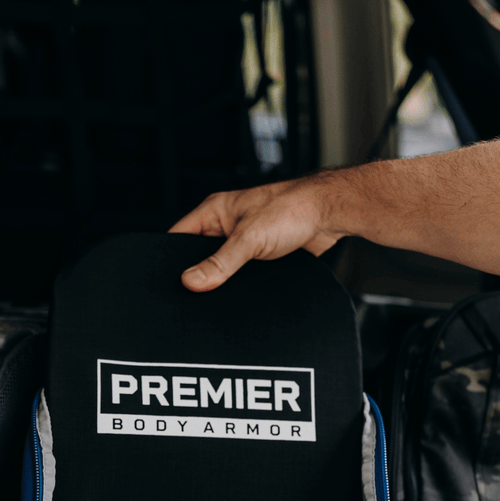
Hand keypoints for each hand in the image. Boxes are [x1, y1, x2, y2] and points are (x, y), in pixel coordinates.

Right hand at [169, 177, 341, 291]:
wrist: (329, 215)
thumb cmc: (293, 208)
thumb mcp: (249, 238)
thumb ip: (220, 263)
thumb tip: (192, 282)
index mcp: (215, 211)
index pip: (178, 237)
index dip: (171, 258)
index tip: (169, 280)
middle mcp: (227, 225)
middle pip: (199, 256)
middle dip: (199, 273)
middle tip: (197, 291)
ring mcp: (244, 241)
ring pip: (223, 267)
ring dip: (224, 279)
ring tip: (223, 290)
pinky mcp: (261, 256)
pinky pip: (243, 274)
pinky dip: (242, 284)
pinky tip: (244, 292)